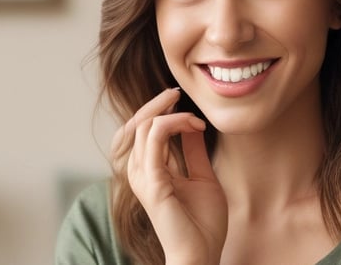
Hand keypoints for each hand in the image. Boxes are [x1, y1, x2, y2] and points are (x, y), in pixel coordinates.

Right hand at [114, 88, 227, 264]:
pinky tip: (194, 126)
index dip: (160, 112)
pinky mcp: (152, 181)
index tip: (186, 107)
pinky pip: (155, 137)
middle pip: (138, 123)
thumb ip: (193, 152)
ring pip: (145, 125)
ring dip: (171, 113)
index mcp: (148, 171)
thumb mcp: (202, 178)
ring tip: (194, 117)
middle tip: (178, 92)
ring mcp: (142, 176)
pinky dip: (175, 124)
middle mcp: (139, 172)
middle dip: (157, 102)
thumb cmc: (202, 225)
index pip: (144, 131)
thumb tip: (193, 126)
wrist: (201, 255)